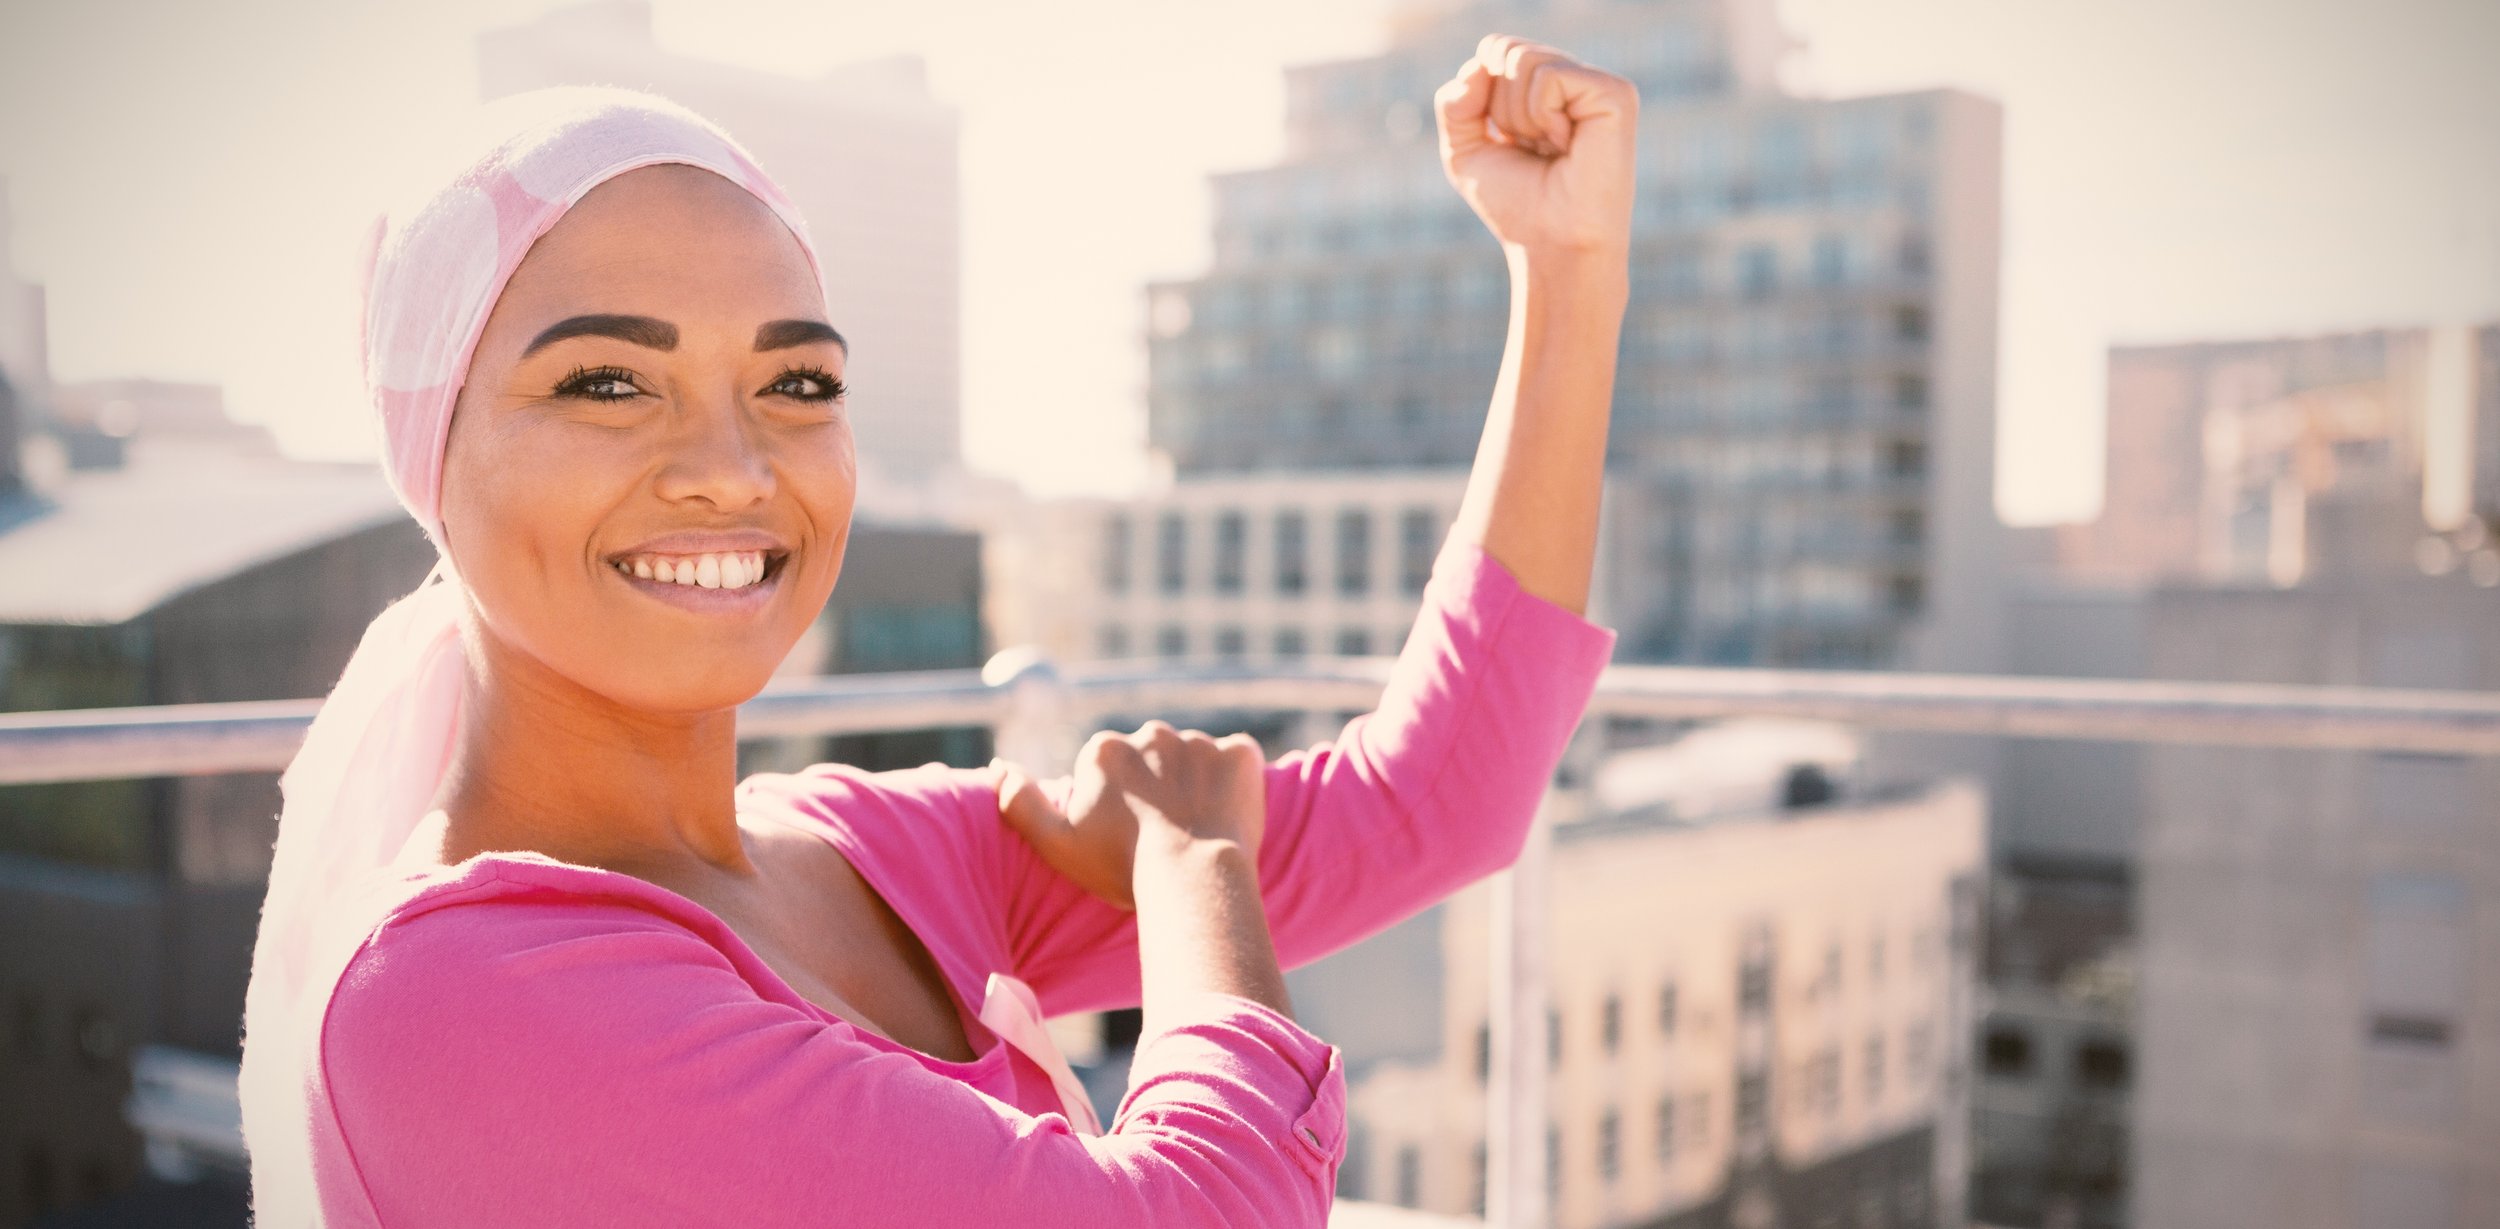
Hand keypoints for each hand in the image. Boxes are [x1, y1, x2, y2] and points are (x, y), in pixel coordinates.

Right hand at [993, 720, 1267, 910]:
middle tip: (1166, 836)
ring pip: (1196, 760)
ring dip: (1198, 785)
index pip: (1109, 771)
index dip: (1119, 806)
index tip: (1128, 838)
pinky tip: (1231, 816)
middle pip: (1153, 759)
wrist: (1193, 879)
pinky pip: (1239, 761)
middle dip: (1158, 788)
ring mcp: (1200, 740)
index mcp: (1104, 749)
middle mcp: (1151, 733)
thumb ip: (1019, 801)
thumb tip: (998, 765)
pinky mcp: (1241, 753)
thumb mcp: (1056, 842)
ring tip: (1199, 832)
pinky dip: (1237, 782)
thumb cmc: (1122, 866)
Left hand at [1434, 33, 1637, 255]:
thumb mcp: (1465, 152)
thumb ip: (1455, 103)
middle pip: (1504, 50)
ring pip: (1523, 60)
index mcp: (1547, 89)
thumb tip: (1478, 66)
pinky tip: (1568, 146)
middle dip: (1499, 109)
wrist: (1551, 246)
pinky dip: (1542, 117)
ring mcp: (1597, 85)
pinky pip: (1549, 77)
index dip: (1481, 97)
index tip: (1509, 142)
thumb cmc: (1517, 206)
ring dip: (1519, 117)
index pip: (1495, 49)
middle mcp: (1574, 81)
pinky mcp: (1615, 94)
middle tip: (1532, 149)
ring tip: (1552, 150)